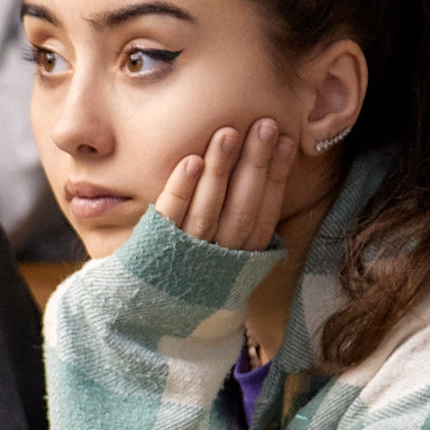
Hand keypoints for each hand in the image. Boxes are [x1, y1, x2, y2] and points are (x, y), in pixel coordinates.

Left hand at [154, 118, 295, 251]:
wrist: (143, 304)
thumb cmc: (188, 263)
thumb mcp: (222, 247)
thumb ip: (240, 213)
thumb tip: (265, 164)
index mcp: (241, 258)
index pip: (264, 214)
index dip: (277, 177)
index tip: (285, 140)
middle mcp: (218, 259)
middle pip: (242, 210)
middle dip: (255, 165)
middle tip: (264, 125)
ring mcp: (187, 254)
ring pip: (208, 211)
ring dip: (220, 170)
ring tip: (227, 133)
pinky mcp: (156, 246)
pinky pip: (170, 215)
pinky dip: (182, 188)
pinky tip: (192, 160)